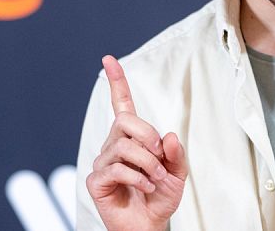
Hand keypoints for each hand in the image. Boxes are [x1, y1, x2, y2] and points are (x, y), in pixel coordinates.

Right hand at [86, 55, 187, 230]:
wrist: (150, 224)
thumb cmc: (160, 196)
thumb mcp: (178, 172)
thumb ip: (176, 153)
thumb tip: (168, 134)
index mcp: (133, 137)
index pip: (122, 104)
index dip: (117, 82)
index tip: (109, 59)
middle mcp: (114, 144)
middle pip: (125, 120)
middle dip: (148, 135)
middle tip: (160, 157)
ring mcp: (103, 162)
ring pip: (125, 146)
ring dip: (148, 163)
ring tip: (155, 178)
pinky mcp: (96, 180)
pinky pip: (117, 168)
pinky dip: (137, 178)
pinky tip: (144, 186)